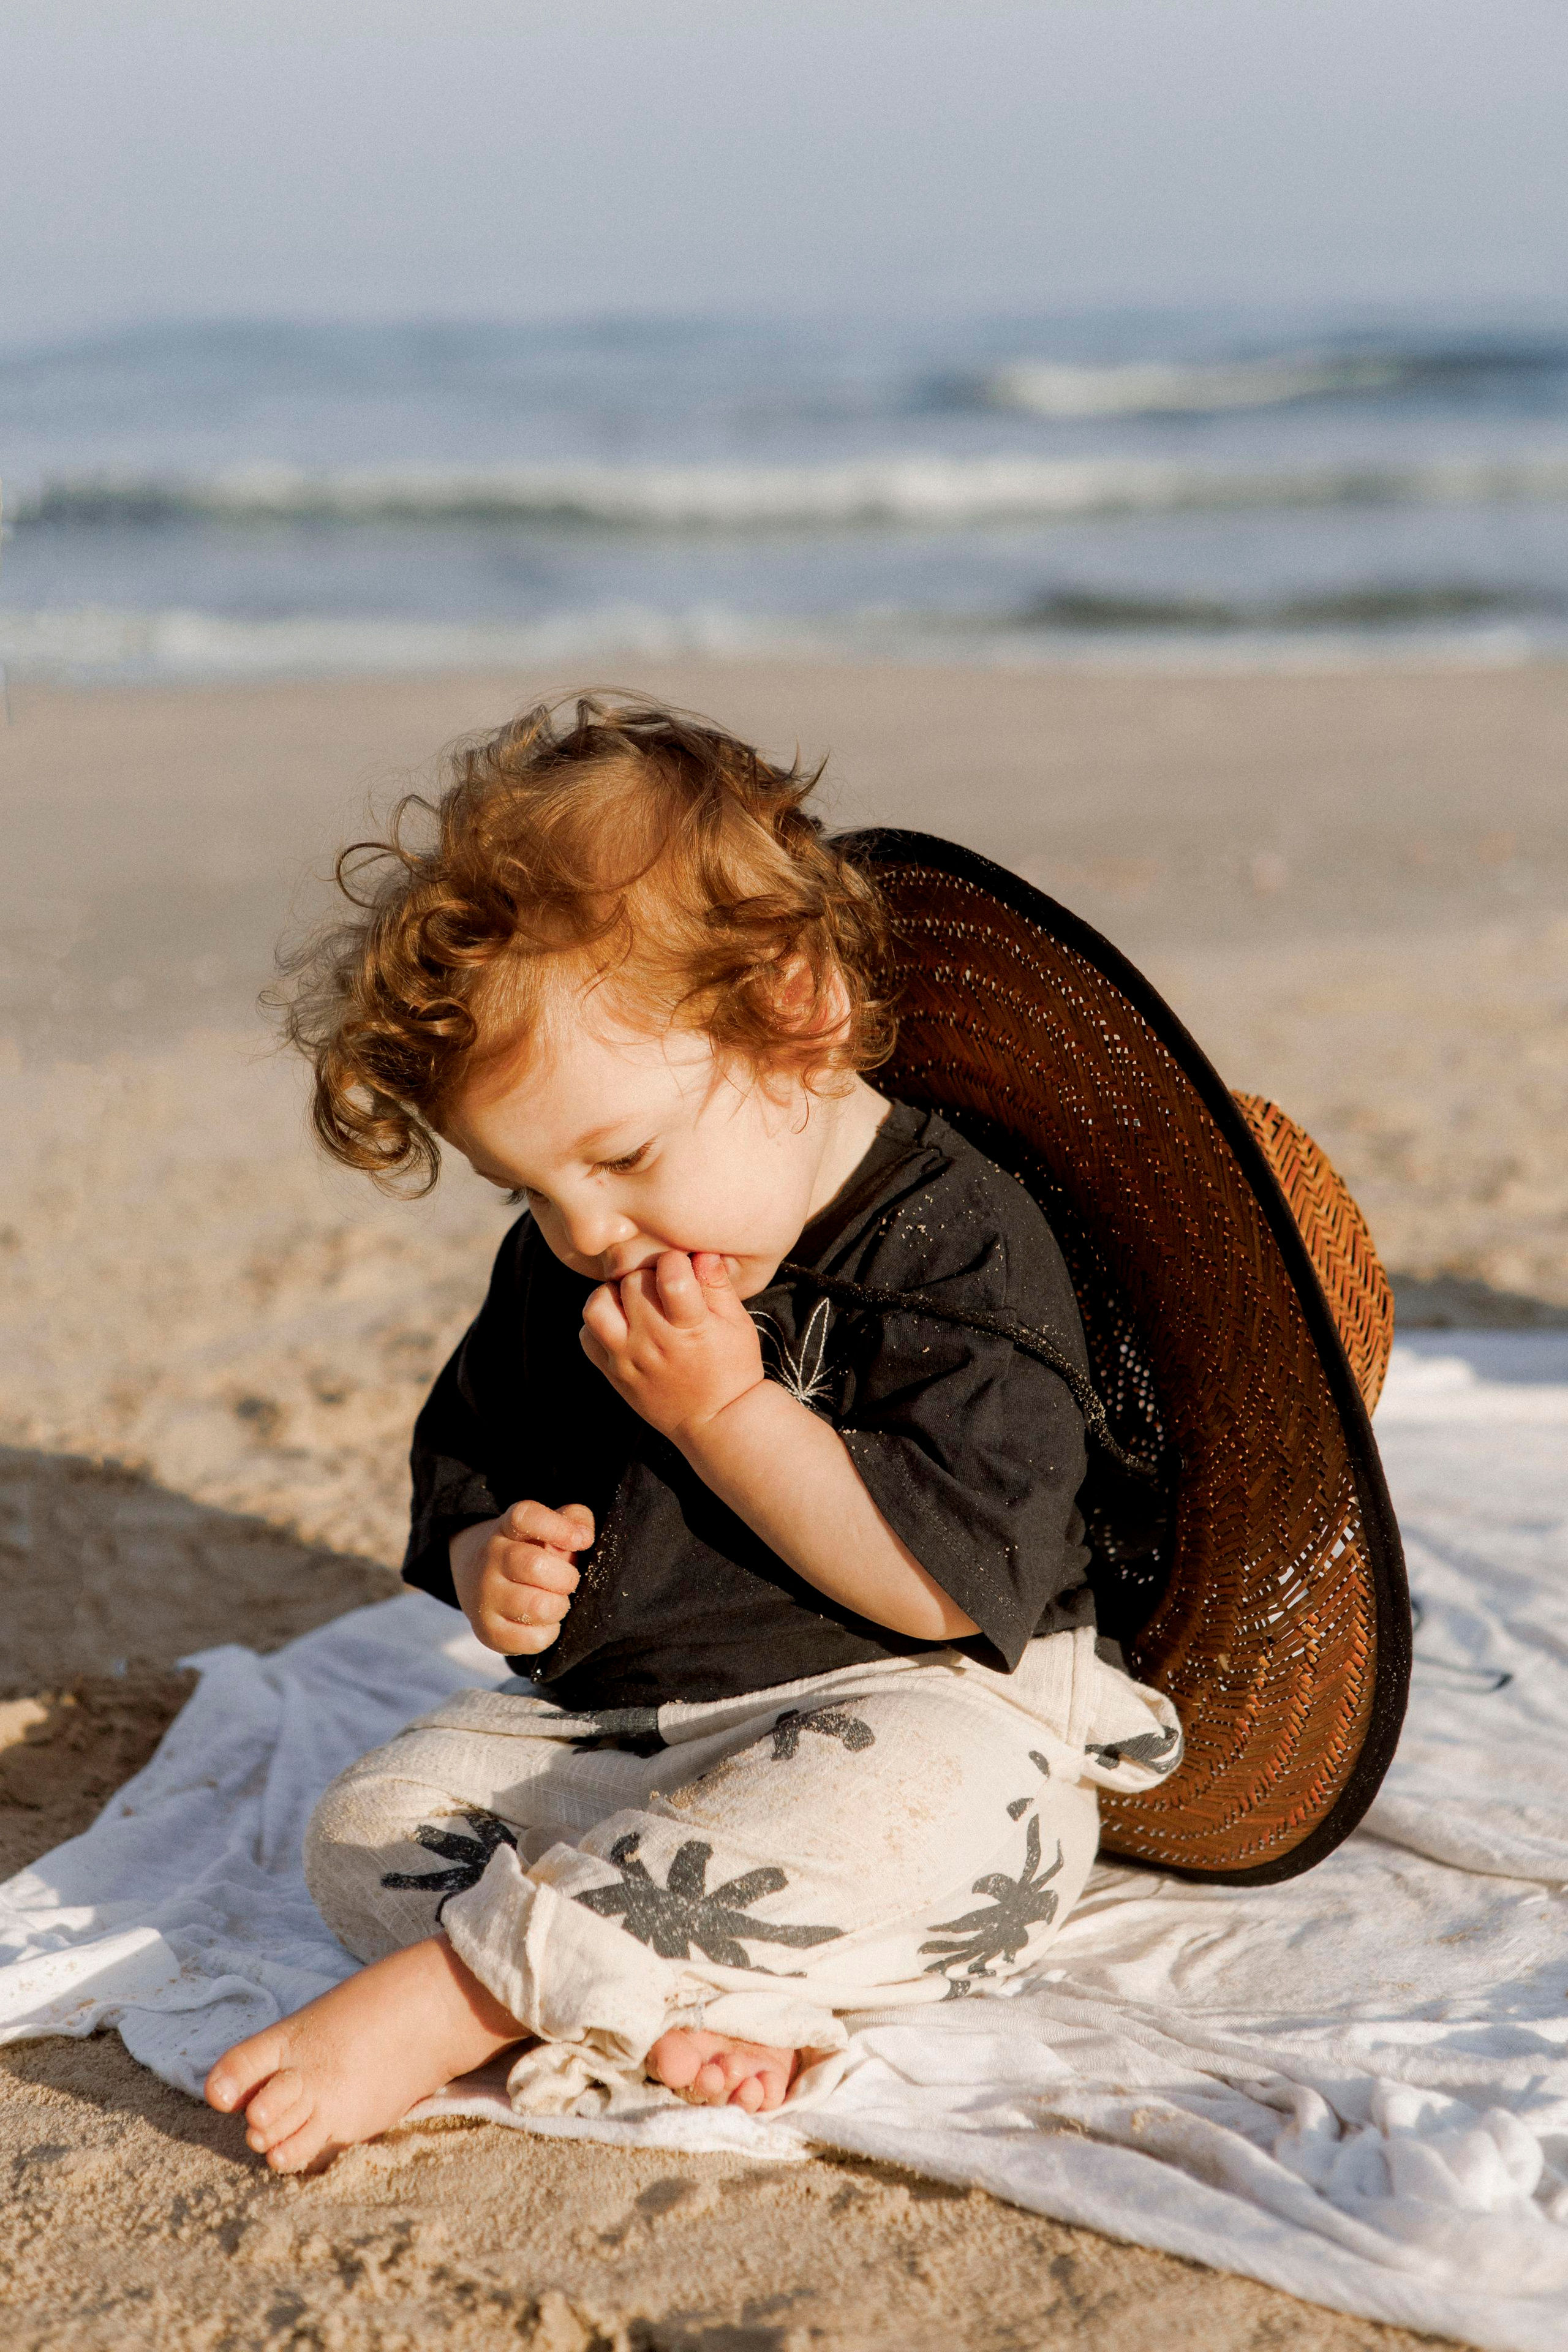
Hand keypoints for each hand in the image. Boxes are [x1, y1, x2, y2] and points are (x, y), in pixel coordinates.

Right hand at [449, 1500, 591, 1655]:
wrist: (477, 1579)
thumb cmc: (529, 1551)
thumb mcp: (548, 1527)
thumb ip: (574, 1521)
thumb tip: (583, 1536)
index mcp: (506, 1528)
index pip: (526, 1517)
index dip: (558, 1527)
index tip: (581, 1541)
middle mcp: (490, 1559)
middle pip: (535, 1566)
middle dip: (566, 1578)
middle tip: (567, 1582)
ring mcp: (485, 1596)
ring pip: (536, 1606)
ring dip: (559, 1607)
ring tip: (556, 1602)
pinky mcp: (487, 1631)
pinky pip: (531, 1639)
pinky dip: (549, 1633)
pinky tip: (545, 1622)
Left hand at [579, 1250, 763, 1442]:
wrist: (717, 1421)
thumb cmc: (733, 1368)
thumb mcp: (738, 1324)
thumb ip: (717, 1285)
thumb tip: (700, 1251)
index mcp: (691, 1328)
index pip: (671, 1275)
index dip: (677, 1260)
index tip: (684, 1268)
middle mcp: (654, 1342)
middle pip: (633, 1283)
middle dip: (649, 1274)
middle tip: (663, 1285)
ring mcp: (629, 1359)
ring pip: (597, 1306)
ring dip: (613, 1295)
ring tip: (634, 1301)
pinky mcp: (613, 1373)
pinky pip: (586, 1336)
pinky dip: (599, 1323)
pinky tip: (622, 1323)